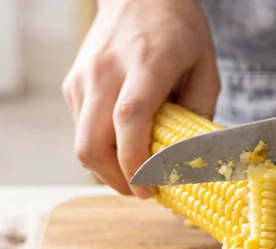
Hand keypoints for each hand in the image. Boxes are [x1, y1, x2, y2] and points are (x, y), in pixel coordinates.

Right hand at [63, 0, 219, 196]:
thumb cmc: (176, 30)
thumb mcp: (203, 66)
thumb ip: (198, 114)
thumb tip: (189, 162)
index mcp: (145, 62)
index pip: (128, 120)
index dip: (135, 164)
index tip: (149, 189)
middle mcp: (106, 72)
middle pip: (92, 146)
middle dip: (116, 181)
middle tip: (140, 190)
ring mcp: (83, 80)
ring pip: (82, 146)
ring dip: (106, 170)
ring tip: (131, 172)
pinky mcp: (72, 87)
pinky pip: (81, 132)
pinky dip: (100, 149)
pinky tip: (120, 144)